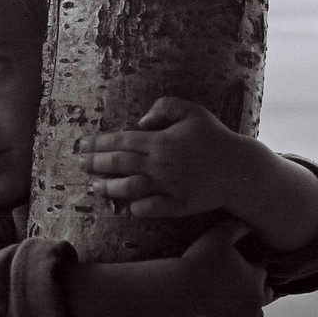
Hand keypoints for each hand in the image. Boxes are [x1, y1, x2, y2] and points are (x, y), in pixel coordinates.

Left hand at [77, 96, 244, 217]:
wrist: (239, 168)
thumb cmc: (214, 136)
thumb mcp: (192, 111)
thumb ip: (164, 107)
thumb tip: (139, 123)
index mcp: (161, 141)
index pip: (121, 141)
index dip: (98, 143)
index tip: (81, 145)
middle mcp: (160, 164)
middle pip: (120, 164)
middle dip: (95, 163)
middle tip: (79, 164)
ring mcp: (168, 186)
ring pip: (130, 188)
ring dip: (109, 188)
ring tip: (94, 187)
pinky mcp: (178, 205)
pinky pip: (152, 209)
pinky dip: (137, 208)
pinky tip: (128, 206)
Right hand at [181, 220, 270, 316]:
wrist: (182, 295)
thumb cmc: (198, 264)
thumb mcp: (217, 236)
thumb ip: (235, 227)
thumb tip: (248, 224)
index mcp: (255, 276)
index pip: (259, 270)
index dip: (248, 267)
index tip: (235, 266)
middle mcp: (256, 299)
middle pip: (264, 294)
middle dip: (255, 290)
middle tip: (237, 286)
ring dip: (250, 311)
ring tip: (236, 307)